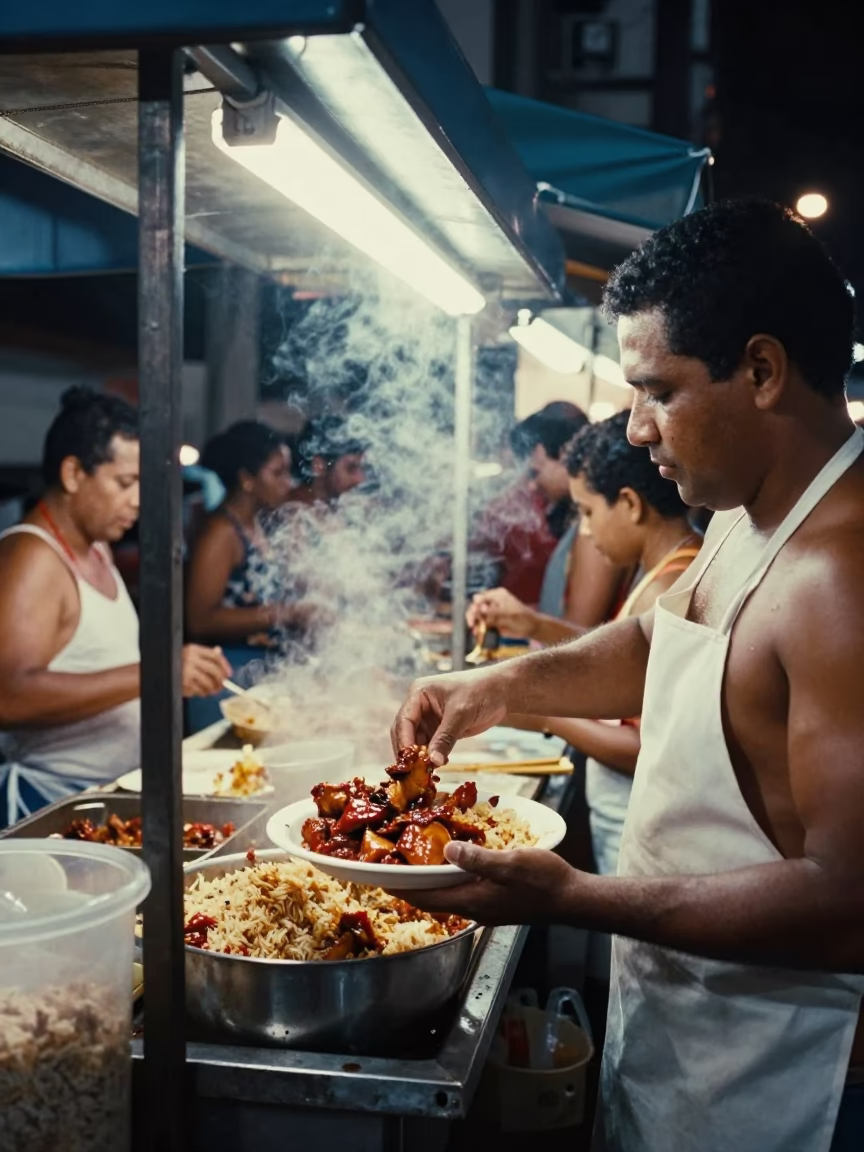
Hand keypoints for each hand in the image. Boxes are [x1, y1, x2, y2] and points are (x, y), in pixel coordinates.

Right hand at [181, 645, 230, 696]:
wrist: (158, 670)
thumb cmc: (176, 662)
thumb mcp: (189, 653)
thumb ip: (204, 653)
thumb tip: (219, 650)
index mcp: (193, 649)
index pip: (215, 656)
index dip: (224, 665)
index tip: (228, 674)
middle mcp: (190, 658)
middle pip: (214, 670)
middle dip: (220, 679)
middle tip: (222, 685)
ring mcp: (187, 670)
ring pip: (208, 681)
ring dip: (212, 688)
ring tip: (212, 690)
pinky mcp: (183, 682)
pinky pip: (199, 689)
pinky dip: (203, 692)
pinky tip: (202, 692)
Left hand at [388, 841, 580, 925]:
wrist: (573, 899)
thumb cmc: (546, 881)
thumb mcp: (512, 864)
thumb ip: (478, 859)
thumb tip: (447, 851)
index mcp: (472, 901)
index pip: (425, 896)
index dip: (400, 886)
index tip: (378, 874)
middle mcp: (473, 908)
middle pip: (431, 897)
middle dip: (408, 883)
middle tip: (390, 864)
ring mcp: (484, 906)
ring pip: (446, 894)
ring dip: (428, 880)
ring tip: (413, 860)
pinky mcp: (495, 901)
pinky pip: (461, 890)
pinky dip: (448, 877)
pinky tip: (452, 861)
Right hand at [391, 670, 507, 763]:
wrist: (502, 691)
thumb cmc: (480, 691)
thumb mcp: (460, 714)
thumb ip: (445, 738)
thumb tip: (433, 761)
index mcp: (419, 693)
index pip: (404, 720)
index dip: (404, 741)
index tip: (408, 761)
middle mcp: (420, 706)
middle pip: (405, 732)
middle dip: (409, 751)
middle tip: (413, 771)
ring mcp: (429, 718)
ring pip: (417, 741)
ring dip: (420, 757)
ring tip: (425, 772)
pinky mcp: (440, 729)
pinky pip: (430, 745)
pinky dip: (432, 756)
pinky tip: (438, 765)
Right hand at [466, 588, 537, 638]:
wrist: (531, 628)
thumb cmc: (524, 618)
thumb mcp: (510, 614)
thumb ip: (495, 612)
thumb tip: (480, 609)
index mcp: (497, 595)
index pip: (481, 598)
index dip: (475, 605)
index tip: (474, 614)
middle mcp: (492, 602)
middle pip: (476, 606)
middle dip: (472, 615)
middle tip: (472, 624)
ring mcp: (491, 612)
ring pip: (477, 616)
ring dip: (474, 623)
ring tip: (475, 631)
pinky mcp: (491, 622)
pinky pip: (481, 624)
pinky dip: (478, 629)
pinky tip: (477, 634)